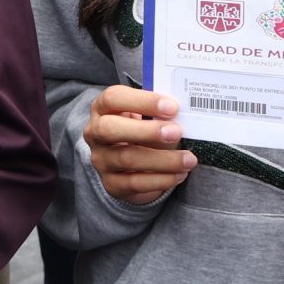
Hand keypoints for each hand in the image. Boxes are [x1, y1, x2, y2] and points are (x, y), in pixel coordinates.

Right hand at [84, 85, 195, 204]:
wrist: (131, 164)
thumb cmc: (142, 131)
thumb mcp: (148, 116)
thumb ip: (160, 113)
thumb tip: (184, 115)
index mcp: (102, 108)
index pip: (113, 98)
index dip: (142, 100)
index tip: (172, 107)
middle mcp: (95, 133)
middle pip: (110, 129)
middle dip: (146, 130)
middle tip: (177, 132)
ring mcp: (101, 160)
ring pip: (127, 159)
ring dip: (163, 159)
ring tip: (189, 159)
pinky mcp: (112, 184)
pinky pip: (136, 183)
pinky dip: (162, 179)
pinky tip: (180, 174)